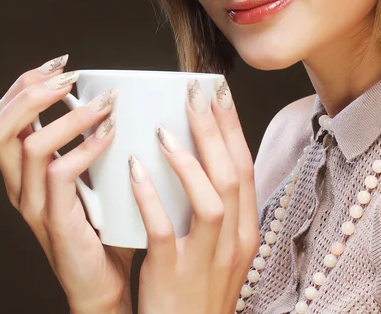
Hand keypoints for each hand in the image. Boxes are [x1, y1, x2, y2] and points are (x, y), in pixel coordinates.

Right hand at [0, 55, 134, 313]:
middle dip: (33, 92)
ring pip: (31, 146)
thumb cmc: (103, 223)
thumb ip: (89, 142)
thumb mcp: (91, 176)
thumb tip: (112, 98)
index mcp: (23, 171)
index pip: (4, 117)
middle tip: (70, 76)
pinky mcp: (55, 220)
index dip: (25, 84)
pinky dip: (87, 146)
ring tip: (105, 102)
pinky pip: (61, 174)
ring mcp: (33, 205)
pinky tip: (111, 133)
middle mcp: (19, 185)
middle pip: (0, 127)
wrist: (104, 282)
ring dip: (70, 116)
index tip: (61, 63)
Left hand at [128, 78, 259, 313]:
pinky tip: (136, 170)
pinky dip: (151, 197)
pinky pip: (163, 231)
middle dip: (214, 129)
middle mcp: (234, 241)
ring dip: (189, 159)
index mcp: (245, 229)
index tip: (218, 93)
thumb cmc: (198, 288)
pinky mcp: (173, 274)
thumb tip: (196, 154)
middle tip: (194, 93)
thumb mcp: (219, 246)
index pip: (245, 168)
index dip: (233, 127)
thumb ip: (213, 205)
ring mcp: (206, 259)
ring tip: (165, 128)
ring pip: (210, 199)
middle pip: (231, 175)